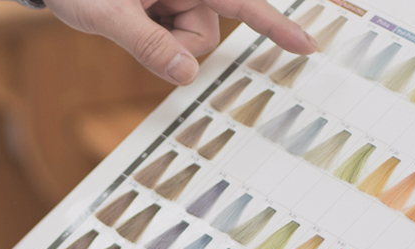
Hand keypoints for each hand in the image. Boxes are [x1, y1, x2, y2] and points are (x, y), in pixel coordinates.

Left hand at [47, 0, 317, 84]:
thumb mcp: (106, 14)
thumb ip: (146, 44)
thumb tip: (188, 74)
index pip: (239, 2)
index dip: (274, 24)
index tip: (307, 45)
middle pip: (206, 33)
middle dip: (175, 40)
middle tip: (133, 19)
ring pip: (190, 39)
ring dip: (160, 37)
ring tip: (128, 13)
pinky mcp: (167, 6)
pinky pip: (174, 36)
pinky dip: (155, 34)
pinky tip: (132, 14)